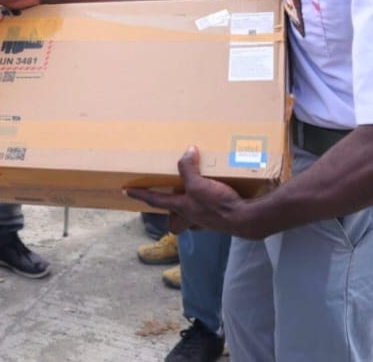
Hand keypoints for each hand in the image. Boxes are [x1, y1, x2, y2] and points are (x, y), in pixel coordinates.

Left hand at [126, 146, 246, 236]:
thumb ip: (189, 168)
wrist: (246, 220)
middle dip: (169, 213)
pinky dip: (210, 206)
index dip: (139, 194)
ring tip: (191, 197)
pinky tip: (216, 197)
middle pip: (174, 218)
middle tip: (166, 202)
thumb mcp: (199, 184)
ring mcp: (206, 221)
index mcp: (182, 207)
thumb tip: (187, 151)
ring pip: (191, 218)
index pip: (155, 200)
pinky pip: (210, 214)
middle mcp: (191, 217)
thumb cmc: (219, 205)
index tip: (125, 191)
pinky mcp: (221, 219)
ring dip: (189, 210)